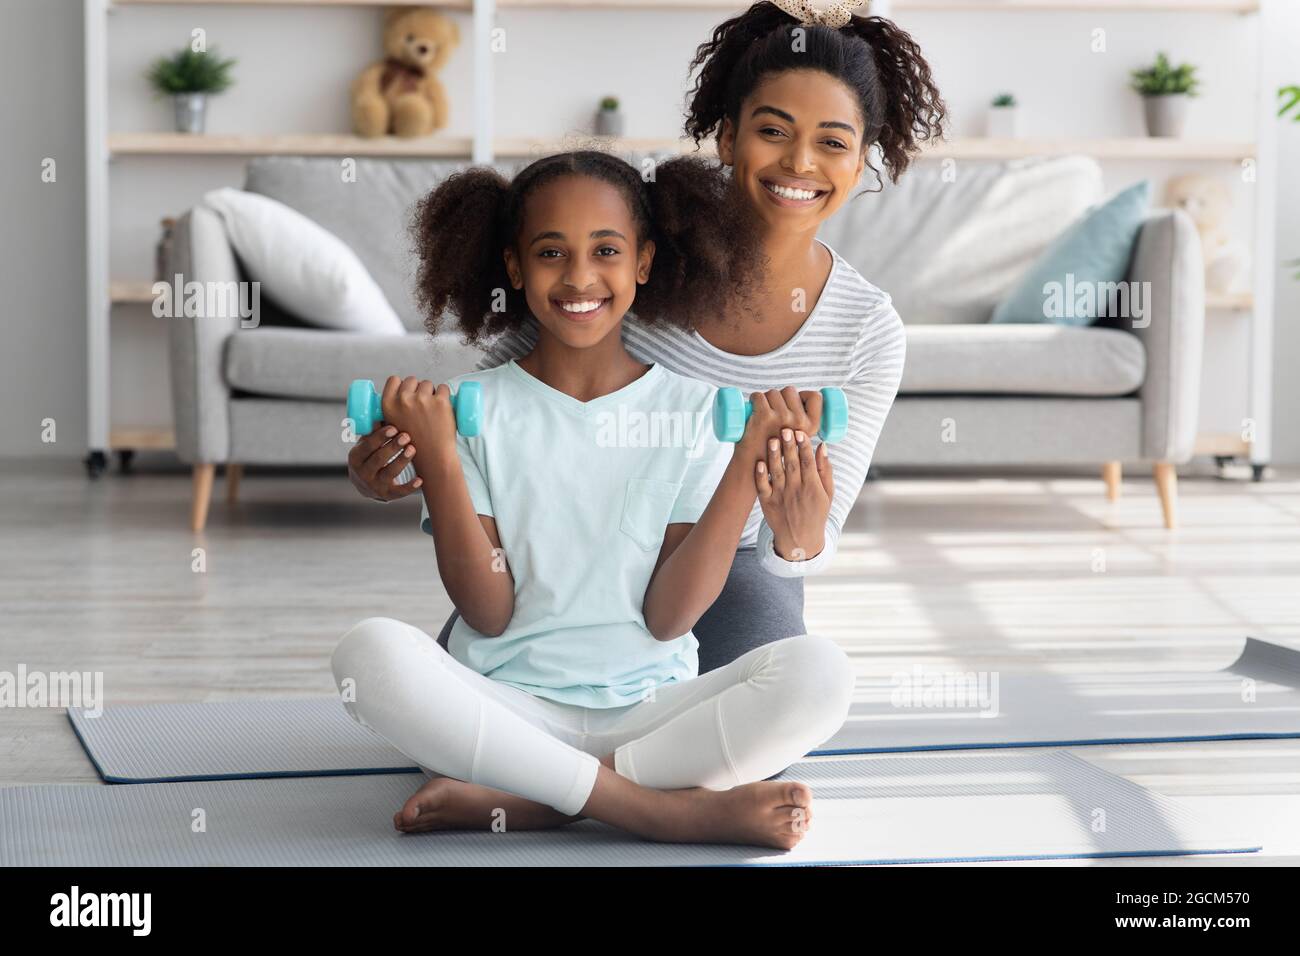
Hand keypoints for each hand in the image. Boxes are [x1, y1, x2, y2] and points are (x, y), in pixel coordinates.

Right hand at [348, 424, 422, 501]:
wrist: (367, 485)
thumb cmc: (370, 456)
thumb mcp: (366, 445)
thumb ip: (374, 430)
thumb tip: (383, 408)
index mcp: (355, 457)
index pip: (367, 446)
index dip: (379, 437)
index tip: (393, 428)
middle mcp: (363, 473)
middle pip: (378, 459)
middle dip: (392, 447)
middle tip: (406, 436)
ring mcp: (375, 485)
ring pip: (389, 473)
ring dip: (401, 461)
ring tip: (412, 449)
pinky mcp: (388, 495)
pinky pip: (400, 491)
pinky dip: (410, 487)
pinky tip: (421, 479)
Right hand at [380, 376, 458, 469]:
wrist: (433, 456)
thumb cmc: (414, 442)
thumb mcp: (393, 425)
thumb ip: (391, 410)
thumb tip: (392, 395)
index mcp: (388, 404)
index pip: (393, 380)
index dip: (402, 385)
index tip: (408, 393)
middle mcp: (403, 400)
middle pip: (412, 380)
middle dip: (417, 389)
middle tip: (422, 406)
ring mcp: (422, 400)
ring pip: (427, 384)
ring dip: (431, 392)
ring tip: (432, 409)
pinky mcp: (440, 402)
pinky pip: (443, 388)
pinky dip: (444, 394)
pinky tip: (443, 405)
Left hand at [746, 389, 834, 561]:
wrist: (799, 540)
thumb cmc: (816, 513)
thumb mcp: (828, 494)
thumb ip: (825, 470)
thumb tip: (823, 447)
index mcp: (812, 488)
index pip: (809, 463)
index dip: (805, 447)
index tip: (801, 432)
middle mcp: (796, 491)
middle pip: (792, 464)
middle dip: (789, 446)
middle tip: (786, 428)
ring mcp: (780, 497)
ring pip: (776, 472)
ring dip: (774, 456)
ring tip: (773, 439)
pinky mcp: (767, 502)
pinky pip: (762, 486)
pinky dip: (760, 475)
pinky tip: (759, 462)